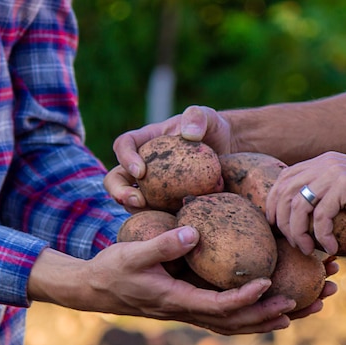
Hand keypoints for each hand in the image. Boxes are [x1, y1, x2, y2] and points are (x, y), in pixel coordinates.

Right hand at [29, 226, 301, 334]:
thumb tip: (194, 231)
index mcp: (178, 300)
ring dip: (272, 317)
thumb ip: (162, 244)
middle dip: (274, 313)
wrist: (97, 289)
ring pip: (238, 323)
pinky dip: (254, 314)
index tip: (269, 282)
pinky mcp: (193, 305)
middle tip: (308, 301)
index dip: (246, 297)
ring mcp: (193, 311)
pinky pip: (229, 316)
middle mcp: (190, 312)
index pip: (220, 306)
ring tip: (305, 309)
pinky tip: (272, 306)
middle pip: (240, 322)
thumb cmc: (113, 269)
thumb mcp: (132, 253)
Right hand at [105, 106, 232, 211]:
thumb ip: (198, 117)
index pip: (124, 145)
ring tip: (150, 215)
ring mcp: (153, 187)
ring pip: (131, 200)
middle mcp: (144, 166)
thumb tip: (188, 134)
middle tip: (135, 201)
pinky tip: (171, 226)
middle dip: (118, 190)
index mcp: (146, 141)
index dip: (125, 157)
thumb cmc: (213, 130)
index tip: (140, 170)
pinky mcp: (166, 204)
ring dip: (134, 209)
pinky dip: (158, 221)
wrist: (228, 152)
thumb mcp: (208, 118)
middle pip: (116, 177)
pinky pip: (155, 215)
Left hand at [267, 152, 345, 254]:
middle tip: (290, 243)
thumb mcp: (345, 188)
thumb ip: (324, 193)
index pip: (284, 178)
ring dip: (298, 233)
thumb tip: (299, 215)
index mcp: (321, 161)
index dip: (273, 202)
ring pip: (298, 207)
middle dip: (281, 221)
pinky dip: (322, 237)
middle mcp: (324, 163)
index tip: (275, 225)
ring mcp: (334, 173)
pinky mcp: (345, 187)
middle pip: (284, 192)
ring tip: (307, 250)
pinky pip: (321, 217)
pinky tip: (331, 249)